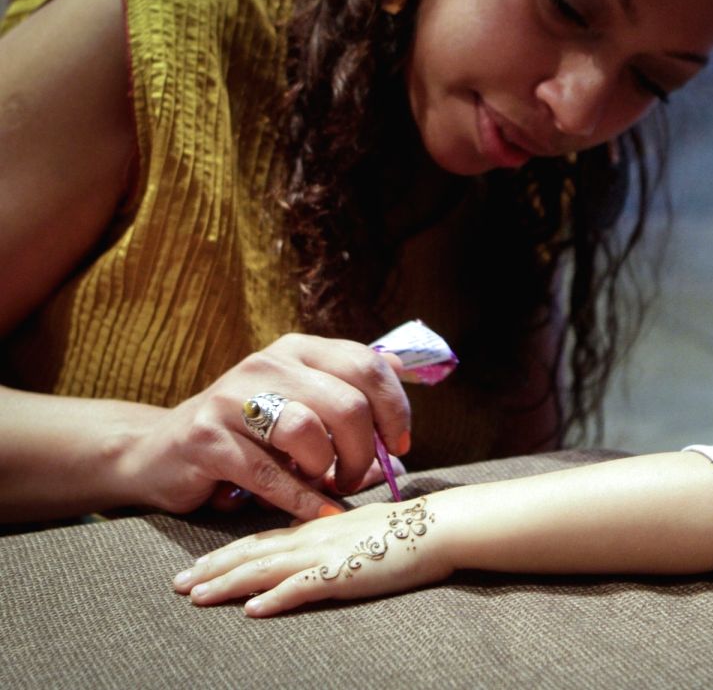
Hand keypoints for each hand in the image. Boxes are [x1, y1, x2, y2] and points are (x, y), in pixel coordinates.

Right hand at [124, 333, 411, 520]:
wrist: (160, 451)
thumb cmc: (247, 432)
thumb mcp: (301, 401)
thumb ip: (349, 392)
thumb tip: (403, 377)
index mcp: (298, 350)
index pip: (367, 365)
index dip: (394, 408)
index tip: (399, 443)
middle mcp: (267, 366)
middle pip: (345, 403)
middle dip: (363, 450)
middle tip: (357, 476)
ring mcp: (232, 400)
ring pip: (307, 432)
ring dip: (328, 470)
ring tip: (328, 485)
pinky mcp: (207, 440)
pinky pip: (268, 474)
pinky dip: (301, 499)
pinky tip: (319, 512)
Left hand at [174, 497, 453, 616]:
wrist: (442, 525)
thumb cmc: (412, 528)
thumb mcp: (367, 527)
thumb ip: (340, 537)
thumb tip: (324, 552)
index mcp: (319, 528)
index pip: (263, 540)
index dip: (228, 552)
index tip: (199, 563)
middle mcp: (315, 538)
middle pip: (253, 553)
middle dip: (213, 568)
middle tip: (177, 583)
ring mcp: (327, 555)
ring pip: (266, 569)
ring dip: (228, 584)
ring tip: (196, 597)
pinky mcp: (345, 574)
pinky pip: (302, 588)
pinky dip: (274, 599)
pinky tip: (252, 611)